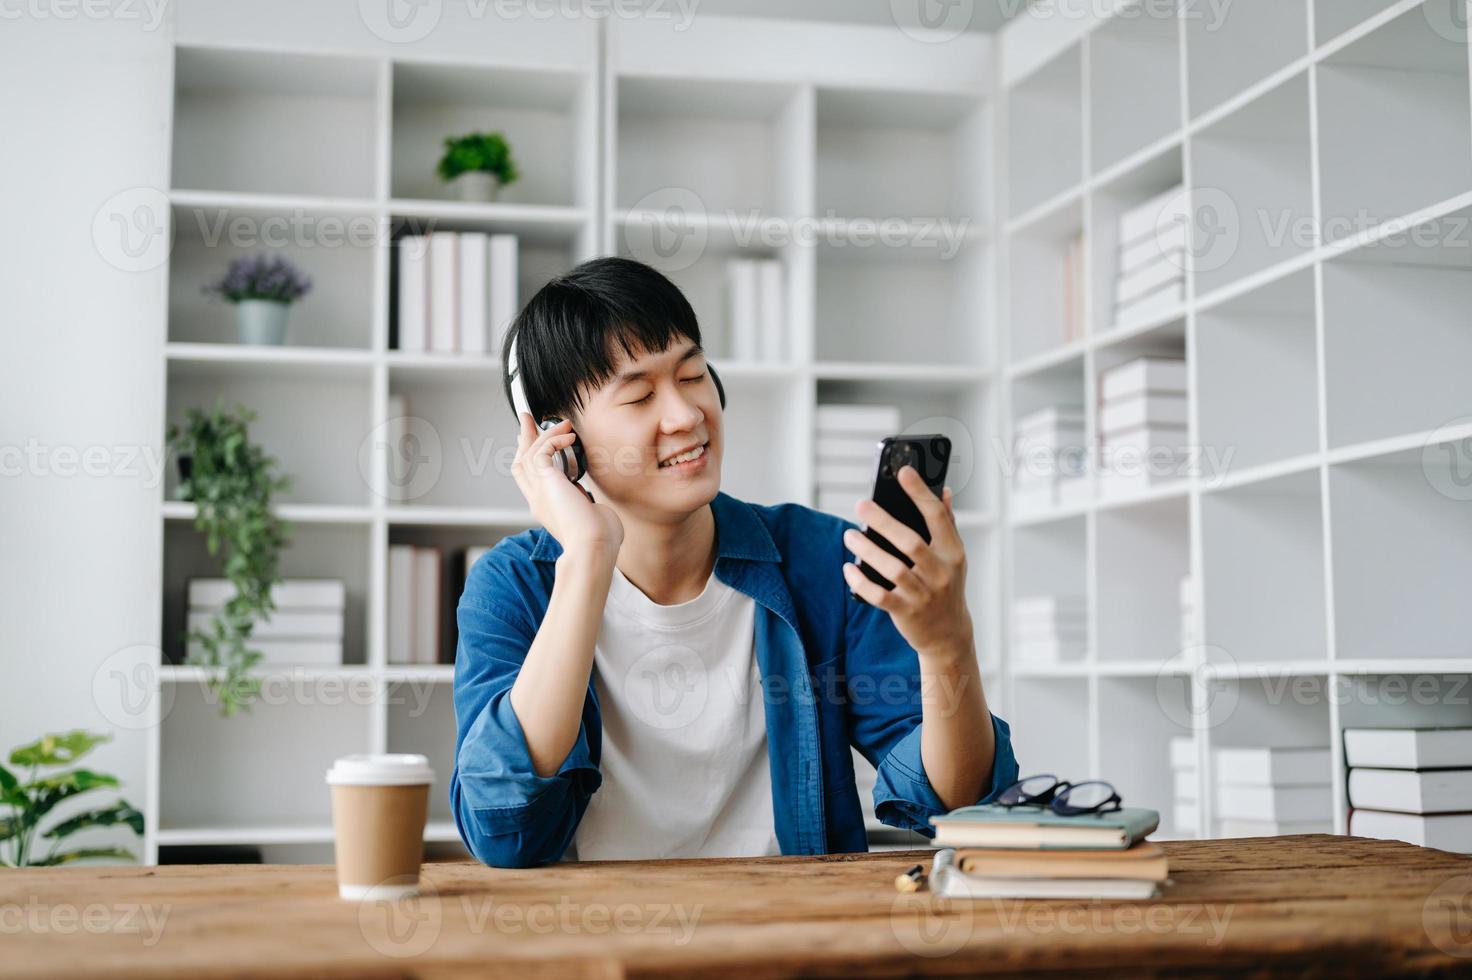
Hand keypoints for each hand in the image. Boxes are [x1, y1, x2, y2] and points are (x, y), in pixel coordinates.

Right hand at [510, 412, 622, 559]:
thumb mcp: (592, 518)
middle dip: (525, 439)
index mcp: (546, 508)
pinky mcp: (547, 484)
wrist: (594, 548)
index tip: (539, 440)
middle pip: (520, 462)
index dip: (531, 457)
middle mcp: (537, 500)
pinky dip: (553, 440)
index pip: (529, 479)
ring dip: (543, 434)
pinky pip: (541, 453)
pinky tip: (569, 437)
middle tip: (529, 420)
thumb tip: (592, 502)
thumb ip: (587, 506)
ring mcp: (539, 492)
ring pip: (529, 454)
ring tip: (560, 422)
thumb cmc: (600, 539)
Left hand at [841, 465, 970, 658]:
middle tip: (861, 505)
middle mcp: (941, 573)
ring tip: (849, 535)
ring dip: (867, 549)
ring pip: (893, 568)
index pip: (937, 517)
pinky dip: (861, 581)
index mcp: (953, 553)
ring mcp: (923, 594)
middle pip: (910, 542)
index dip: (920, 493)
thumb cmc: (947, 587)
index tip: (903, 472)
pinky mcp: (906, 612)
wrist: (948, 634)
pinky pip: (879, 596)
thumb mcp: (953, 557)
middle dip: (884, 521)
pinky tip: (849, 568)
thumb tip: (944, 490)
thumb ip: (947, 524)